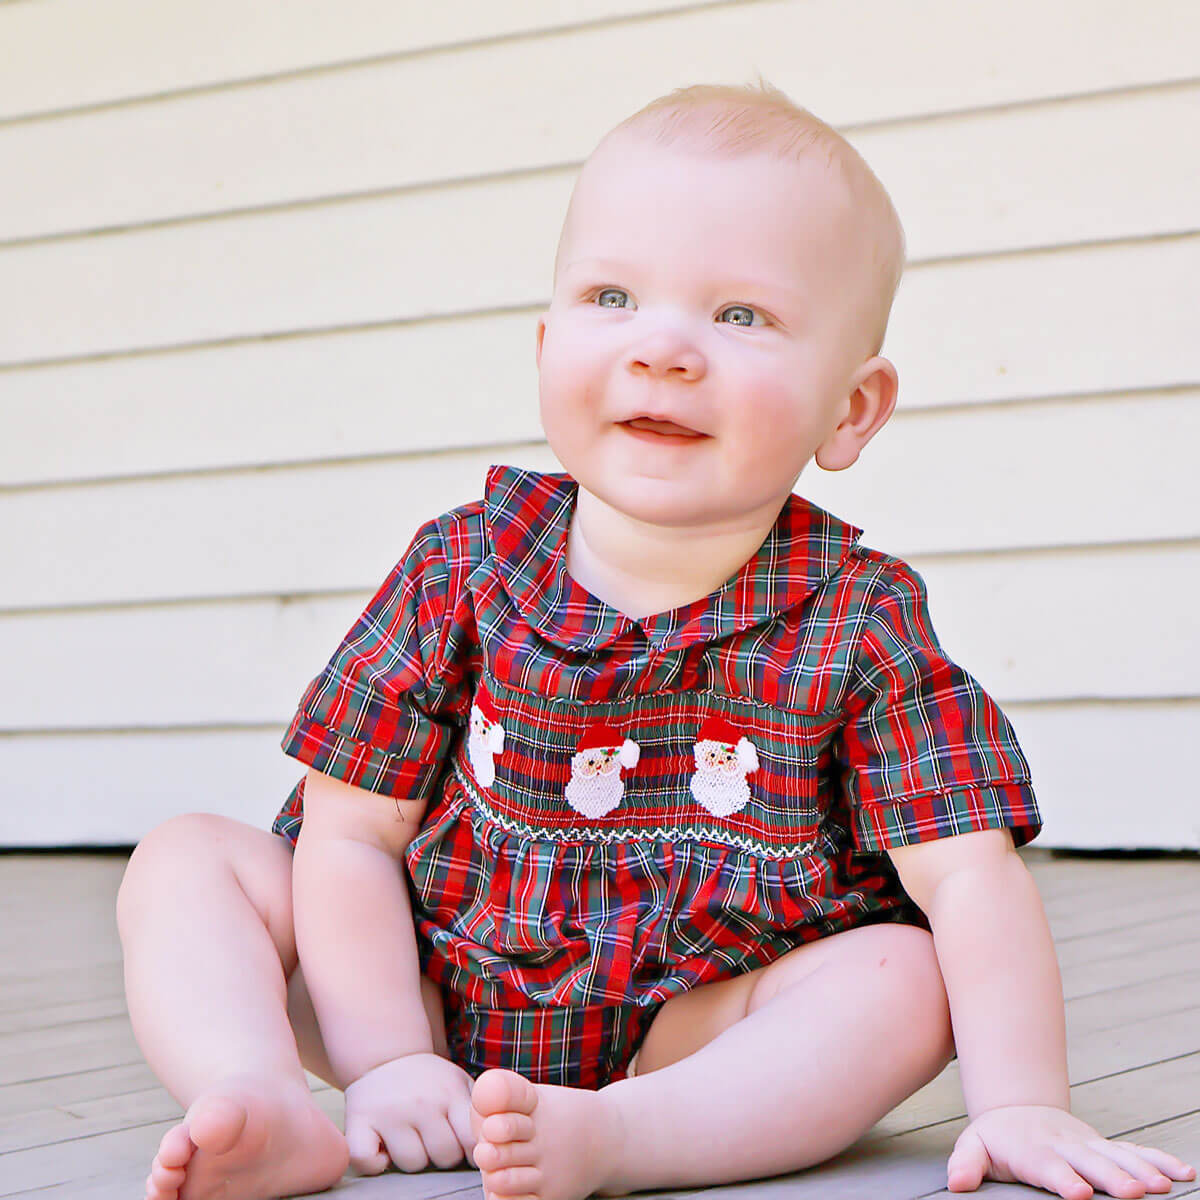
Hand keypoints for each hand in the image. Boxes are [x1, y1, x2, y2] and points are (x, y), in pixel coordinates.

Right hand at [343, 1052, 476, 1174]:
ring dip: (413, 1157)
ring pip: (412, 1164)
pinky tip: (383, 1147)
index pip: (473, 1139)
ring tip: (410, 1136)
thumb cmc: (429, 1080)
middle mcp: (421, 1102)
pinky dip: (375, 1163)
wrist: (386, 1055)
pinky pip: (368, 1163)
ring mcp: (389, 1113)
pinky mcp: (359, 1122)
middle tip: (434, 1136)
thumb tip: (495, 1139)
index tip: (466, 1146)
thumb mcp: (459, 1082)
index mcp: (450, 1092)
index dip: (473, 1149)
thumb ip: (478, 1109)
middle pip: (445, 1157)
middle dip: (443, 1154)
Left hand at [947, 1105, 1196, 1197]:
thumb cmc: (998, 1138)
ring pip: (1118, 1156)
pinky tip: (1184, 1173)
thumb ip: (966, 1164)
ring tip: (1164, 1186)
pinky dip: (1159, 1160)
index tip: (1079, 1193)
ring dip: (1142, 1169)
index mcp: (1034, 1151)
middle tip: (1134, 1193)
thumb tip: (956, 1184)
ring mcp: (1089, 1145)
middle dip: (1112, 1177)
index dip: (1064, 1178)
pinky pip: (1135, 1151)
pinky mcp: (1105, 1147)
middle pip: (1091, 1162)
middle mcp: (1066, 1146)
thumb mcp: (974, 1146)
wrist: (1019, 1109)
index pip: (1049, 1167)